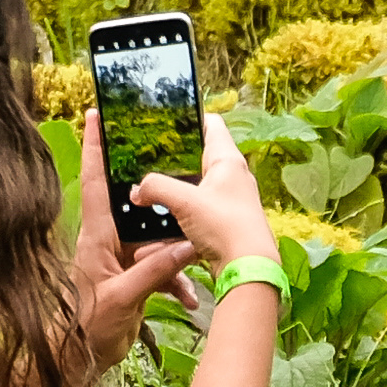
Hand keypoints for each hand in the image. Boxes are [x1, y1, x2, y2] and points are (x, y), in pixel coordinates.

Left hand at [69, 112, 199, 365]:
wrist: (82, 359)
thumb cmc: (90, 326)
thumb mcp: (124, 298)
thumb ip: (156, 271)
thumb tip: (185, 247)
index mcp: (97, 237)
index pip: (96, 182)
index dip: (96, 147)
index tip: (96, 114)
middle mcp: (108, 241)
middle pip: (134, 204)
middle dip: (155, 191)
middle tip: (173, 164)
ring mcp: (121, 258)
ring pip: (156, 240)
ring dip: (175, 256)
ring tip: (191, 273)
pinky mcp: (133, 277)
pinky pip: (161, 269)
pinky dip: (176, 283)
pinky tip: (189, 302)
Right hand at [131, 114, 274, 290]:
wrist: (249, 269)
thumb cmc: (227, 228)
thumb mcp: (185, 202)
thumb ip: (156, 188)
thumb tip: (137, 190)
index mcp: (228, 160)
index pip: (211, 124)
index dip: (190, 116)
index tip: (167, 118)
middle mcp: (232, 177)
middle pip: (200, 157)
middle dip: (174, 160)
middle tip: (148, 159)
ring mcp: (229, 200)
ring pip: (196, 187)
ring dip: (174, 191)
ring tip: (148, 191)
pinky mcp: (224, 223)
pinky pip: (197, 213)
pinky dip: (179, 216)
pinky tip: (161, 223)